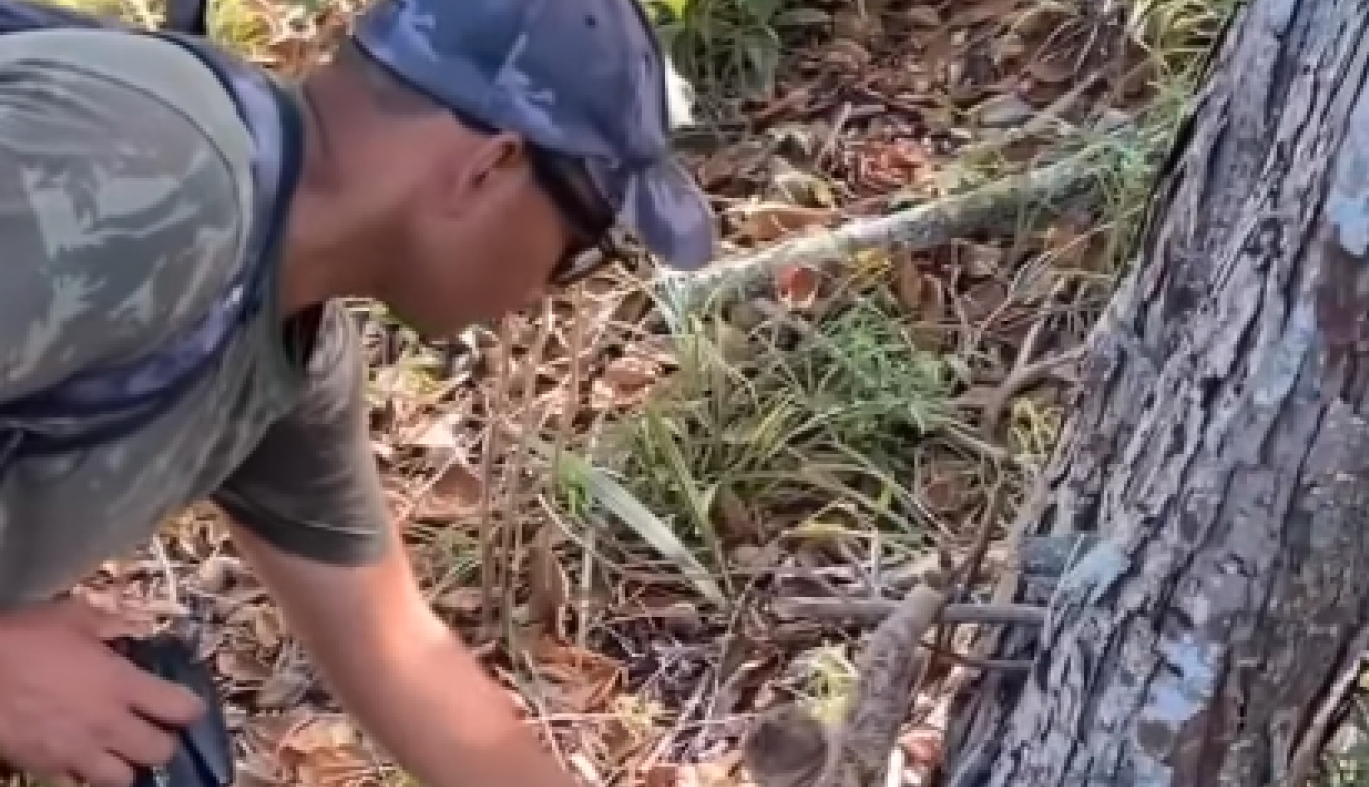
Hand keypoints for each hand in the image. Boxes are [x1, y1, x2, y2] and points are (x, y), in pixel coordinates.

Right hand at [0, 598, 205, 786]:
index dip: (192, 709)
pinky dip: (87, 777)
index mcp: (122, 685)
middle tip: (156, 729)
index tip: (189, 706)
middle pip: (160, 752)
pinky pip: (79, 786)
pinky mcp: (47, 770)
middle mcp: (108, 724)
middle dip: (165, 742)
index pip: (181, 709)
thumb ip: (111, 624)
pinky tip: (85, 761)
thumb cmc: (22, 640)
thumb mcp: (73, 618)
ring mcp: (77, 752)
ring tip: (123, 750)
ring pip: (124, 779)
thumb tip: (131, 630)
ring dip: (129, 765)